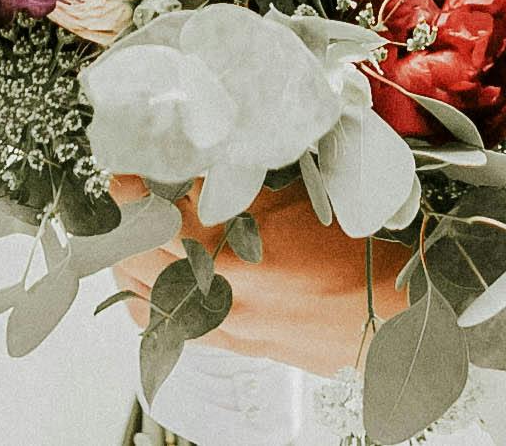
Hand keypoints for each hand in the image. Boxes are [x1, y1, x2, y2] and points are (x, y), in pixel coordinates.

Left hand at [108, 174, 411, 382]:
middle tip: (124, 194)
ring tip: (134, 234)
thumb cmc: (354, 256)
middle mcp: (217, 293)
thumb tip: (210, 162)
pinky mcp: (228, 342)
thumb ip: (245, 184)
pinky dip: (150, 299)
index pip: (162, 210)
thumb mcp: (298, 197)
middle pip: (139, 257)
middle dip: (125, 221)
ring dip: (131, 262)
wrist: (381, 314)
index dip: (137, 183)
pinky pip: (166, 325)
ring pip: (143, 297)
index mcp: (233, 249)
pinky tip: (154, 279)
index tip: (128, 165)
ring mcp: (218, 324)